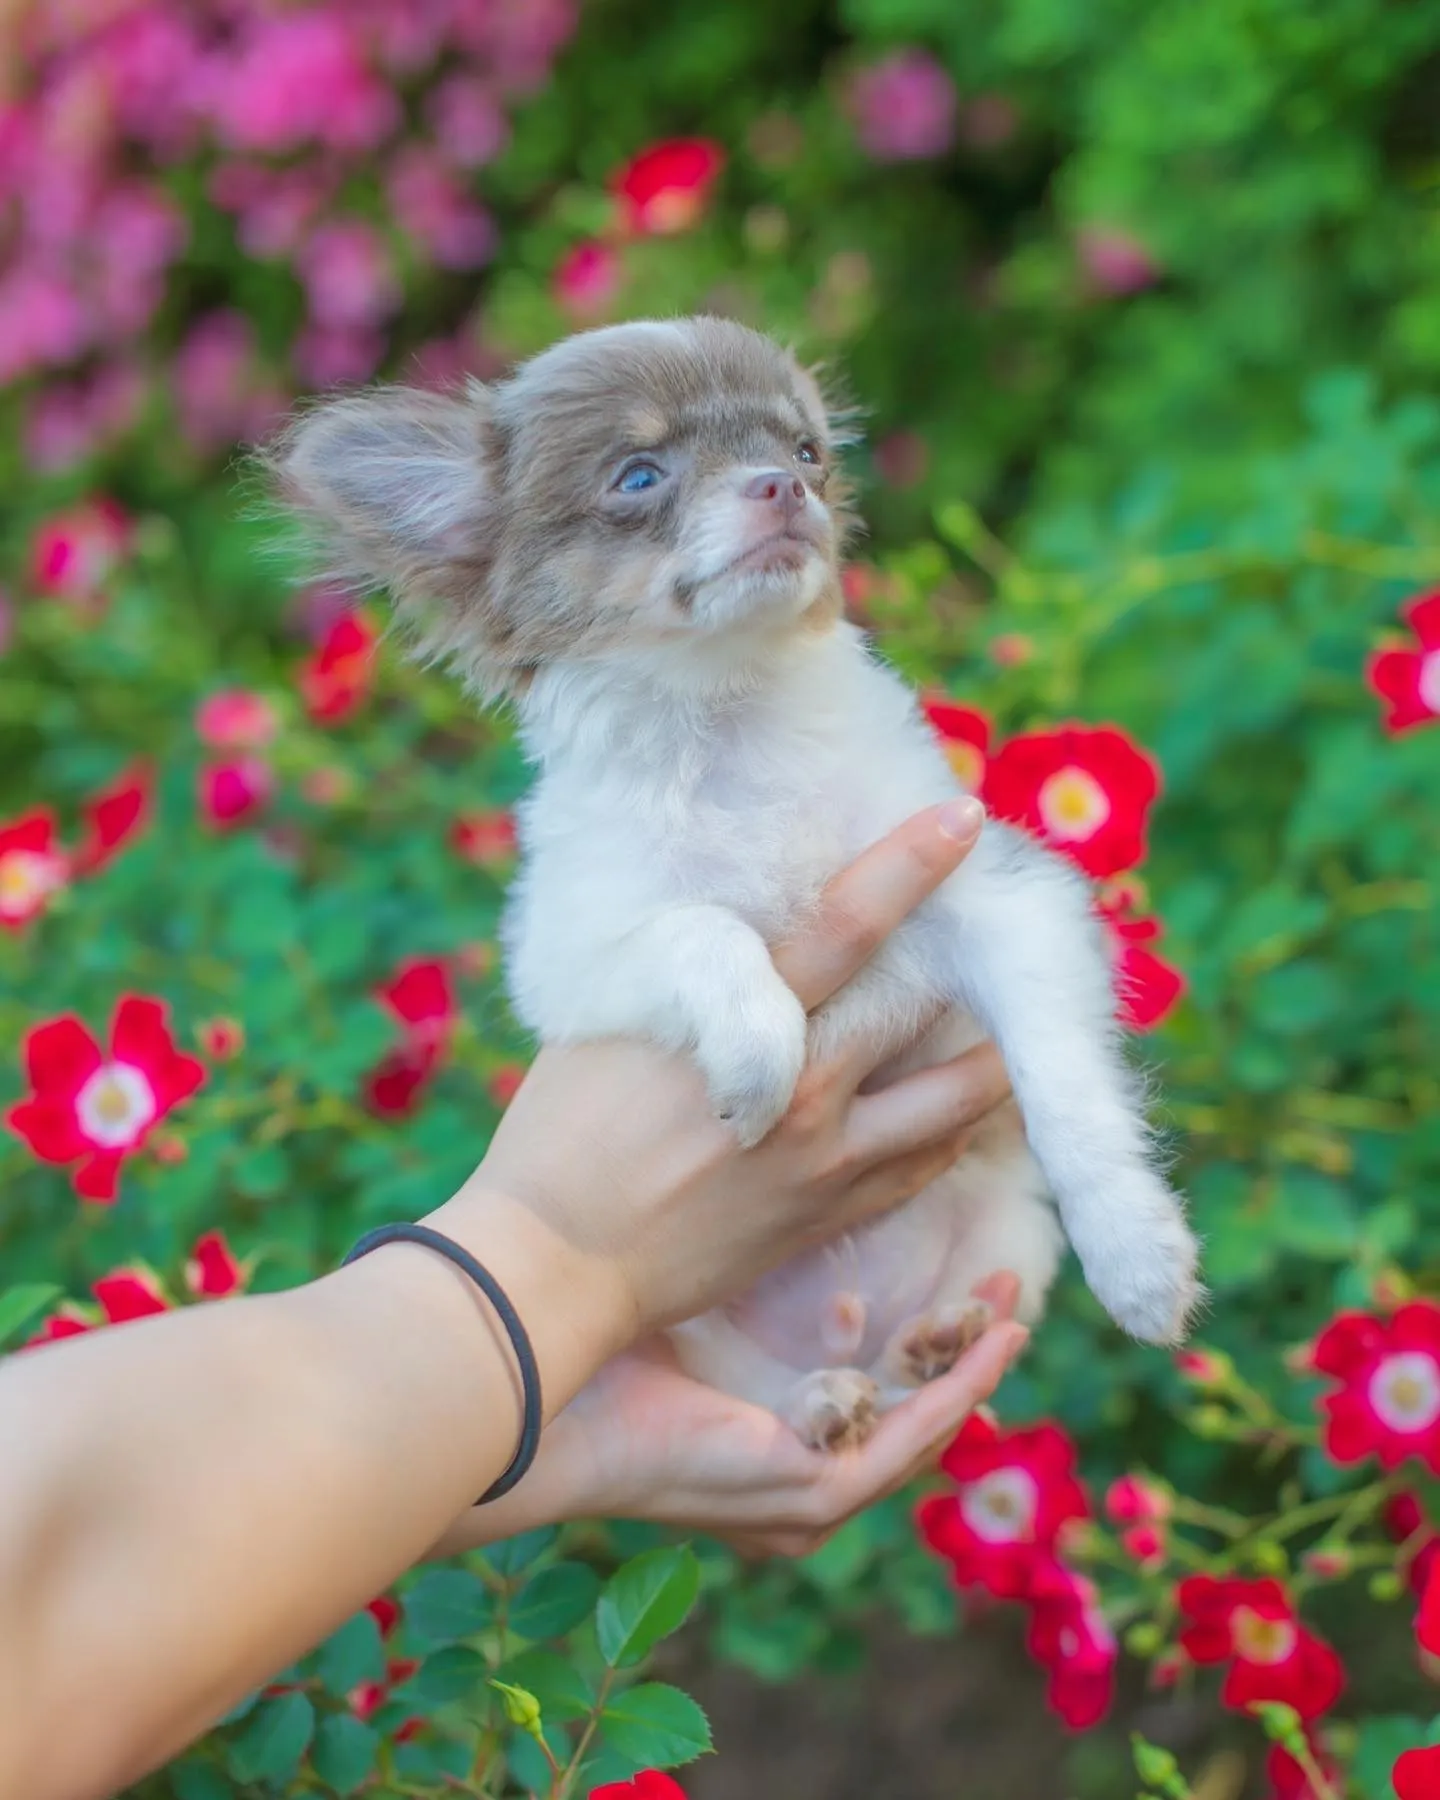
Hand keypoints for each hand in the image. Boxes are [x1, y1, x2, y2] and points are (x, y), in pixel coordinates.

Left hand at [430, 1274, 1026, 1558]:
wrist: (528, 1372)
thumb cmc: (589, 1317)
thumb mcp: (695, 1274)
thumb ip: (738, 1235)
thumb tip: (773, 1150)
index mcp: (764, 1418)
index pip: (862, 1372)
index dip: (913, 1318)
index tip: (947, 1258)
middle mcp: (791, 1459)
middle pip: (903, 1401)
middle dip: (960, 1343)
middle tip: (1007, 1276)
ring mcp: (802, 1485)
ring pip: (919, 1428)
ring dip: (969, 1367)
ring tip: (1010, 1306)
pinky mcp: (806, 1492)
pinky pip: (901, 1443)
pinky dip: (950, 1394)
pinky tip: (989, 1343)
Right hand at [438, 796, 1010, 1345]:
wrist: (557, 1262)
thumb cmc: (564, 1132)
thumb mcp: (617, 1023)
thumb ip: (700, 980)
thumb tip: (751, 929)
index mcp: (742, 1024)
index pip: (845, 926)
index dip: (910, 866)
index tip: (964, 817)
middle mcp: (805, 1089)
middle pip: (926, 1010)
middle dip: (975, 965)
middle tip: (1008, 927)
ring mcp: (829, 1161)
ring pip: (958, 1097)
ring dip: (992, 1054)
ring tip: (1017, 1020)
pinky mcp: (832, 1215)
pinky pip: (929, 1163)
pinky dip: (960, 1126)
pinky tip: (973, 1103)